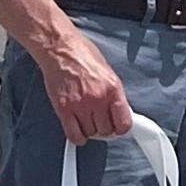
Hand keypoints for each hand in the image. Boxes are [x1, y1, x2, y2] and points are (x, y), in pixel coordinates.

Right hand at [30, 23, 133, 141]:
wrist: (60, 48)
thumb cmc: (82, 55)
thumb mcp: (108, 73)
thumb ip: (113, 94)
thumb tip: (119, 112)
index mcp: (113, 88)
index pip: (125, 123)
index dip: (121, 128)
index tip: (118, 127)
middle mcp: (98, 99)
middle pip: (107, 131)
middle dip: (104, 128)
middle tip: (99, 119)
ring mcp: (80, 105)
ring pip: (91, 134)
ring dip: (89, 130)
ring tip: (86, 117)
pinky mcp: (64, 109)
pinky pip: (74, 135)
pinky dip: (77, 136)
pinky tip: (77, 128)